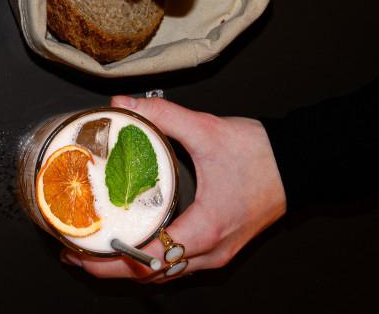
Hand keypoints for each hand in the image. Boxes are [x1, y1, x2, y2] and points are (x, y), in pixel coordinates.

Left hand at [61, 95, 286, 281]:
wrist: (303, 163)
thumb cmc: (263, 154)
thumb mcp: (207, 130)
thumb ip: (162, 116)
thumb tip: (124, 104)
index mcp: (205, 228)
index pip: (146, 258)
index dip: (107, 259)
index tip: (78, 250)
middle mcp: (211, 250)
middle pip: (151, 275)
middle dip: (109, 268)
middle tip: (75, 253)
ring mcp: (219, 252)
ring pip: (166, 273)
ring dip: (130, 266)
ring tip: (97, 250)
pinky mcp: (223, 245)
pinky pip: (181, 263)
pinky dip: (153, 259)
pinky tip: (134, 241)